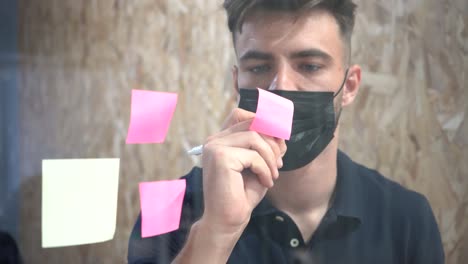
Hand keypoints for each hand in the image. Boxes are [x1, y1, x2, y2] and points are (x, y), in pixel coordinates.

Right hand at [200, 108, 285, 232]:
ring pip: (254, 137)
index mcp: (219, 140)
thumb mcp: (259, 164)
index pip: (241, 115)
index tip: (278, 140)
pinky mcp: (220, 157)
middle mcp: (213, 140)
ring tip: (273, 175)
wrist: (227, 220)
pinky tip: (266, 182)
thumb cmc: (242, 194)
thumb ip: (267, 146)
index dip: (263, 122)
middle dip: (271, 142)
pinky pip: (253, 155)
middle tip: (279, 164)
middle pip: (251, 124)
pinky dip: (265, 169)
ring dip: (270, 157)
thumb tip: (281, 131)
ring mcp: (215, 147)